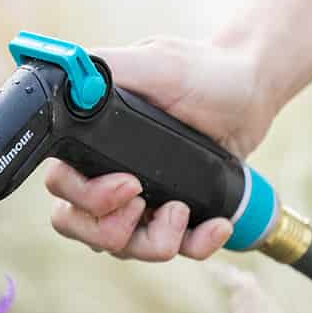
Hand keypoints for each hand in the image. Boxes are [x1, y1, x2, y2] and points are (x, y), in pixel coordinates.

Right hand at [45, 34, 273, 262]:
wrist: (249, 91)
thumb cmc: (200, 70)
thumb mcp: (155, 61)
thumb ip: (108, 67)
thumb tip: (67, 79)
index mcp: (91, 142)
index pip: (62, 186)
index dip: (84, 198)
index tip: (127, 185)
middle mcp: (106, 175)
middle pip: (82, 227)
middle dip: (111, 229)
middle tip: (145, 203)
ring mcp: (139, 201)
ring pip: (123, 248)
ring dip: (155, 240)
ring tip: (184, 209)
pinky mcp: (175, 217)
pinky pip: (175, 251)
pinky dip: (196, 245)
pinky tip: (217, 225)